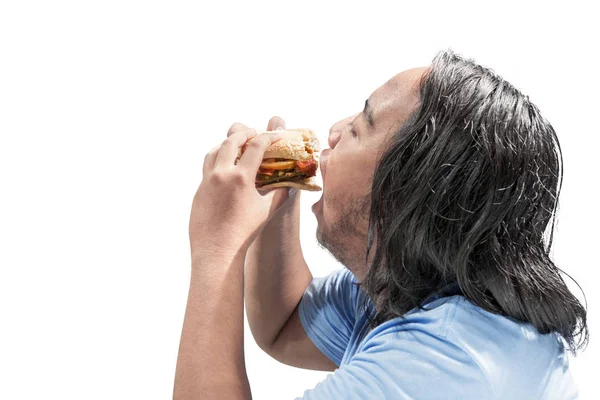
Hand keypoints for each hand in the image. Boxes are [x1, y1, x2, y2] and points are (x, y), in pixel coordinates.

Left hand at [189, 125, 290, 258]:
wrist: (217, 250)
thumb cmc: (244, 233)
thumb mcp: (267, 211)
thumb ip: (279, 194)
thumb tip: (289, 185)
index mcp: (241, 177)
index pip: (256, 147)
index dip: (268, 137)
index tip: (275, 135)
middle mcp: (222, 174)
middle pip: (231, 142)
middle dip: (244, 134)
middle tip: (254, 133)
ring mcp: (207, 181)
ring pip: (214, 151)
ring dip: (227, 144)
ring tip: (236, 145)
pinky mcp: (199, 190)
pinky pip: (207, 167)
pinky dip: (217, 159)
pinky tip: (224, 166)